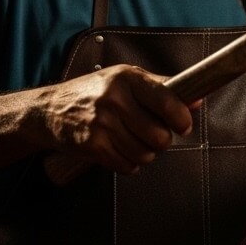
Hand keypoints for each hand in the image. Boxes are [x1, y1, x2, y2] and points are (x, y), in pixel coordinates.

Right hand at [34, 65, 192, 173]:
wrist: (49, 110)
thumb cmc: (92, 93)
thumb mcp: (124, 78)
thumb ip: (161, 87)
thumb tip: (196, 99)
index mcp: (127, 78)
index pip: (167, 101)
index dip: (181, 119)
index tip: (183, 125)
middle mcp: (114, 99)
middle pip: (159, 136)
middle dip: (161, 141)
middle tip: (153, 136)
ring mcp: (102, 123)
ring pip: (144, 154)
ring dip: (144, 154)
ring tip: (134, 143)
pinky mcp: (93, 145)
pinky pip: (126, 166)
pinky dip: (128, 164)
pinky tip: (120, 151)